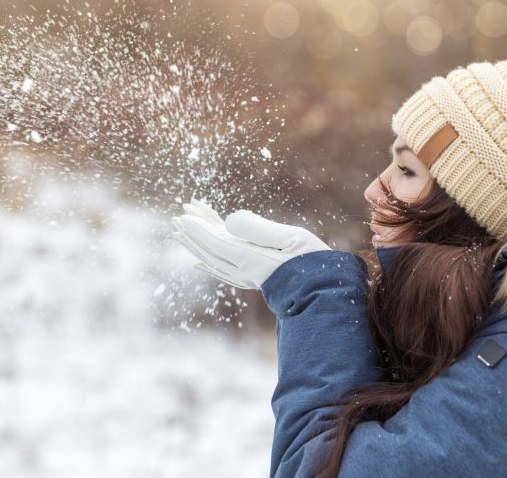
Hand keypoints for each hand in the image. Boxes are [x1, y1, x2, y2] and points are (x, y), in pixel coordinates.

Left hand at [171, 199, 331, 289]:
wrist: (328, 292)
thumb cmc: (314, 263)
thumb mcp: (291, 238)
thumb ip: (259, 228)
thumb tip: (228, 220)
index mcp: (252, 260)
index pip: (216, 242)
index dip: (199, 228)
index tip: (184, 214)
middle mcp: (245, 271)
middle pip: (211, 250)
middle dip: (194, 233)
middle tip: (178, 216)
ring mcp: (250, 276)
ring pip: (215, 259)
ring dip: (197, 244)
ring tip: (181, 232)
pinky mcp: (257, 277)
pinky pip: (224, 270)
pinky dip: (209, 262)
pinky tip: (200, 261)